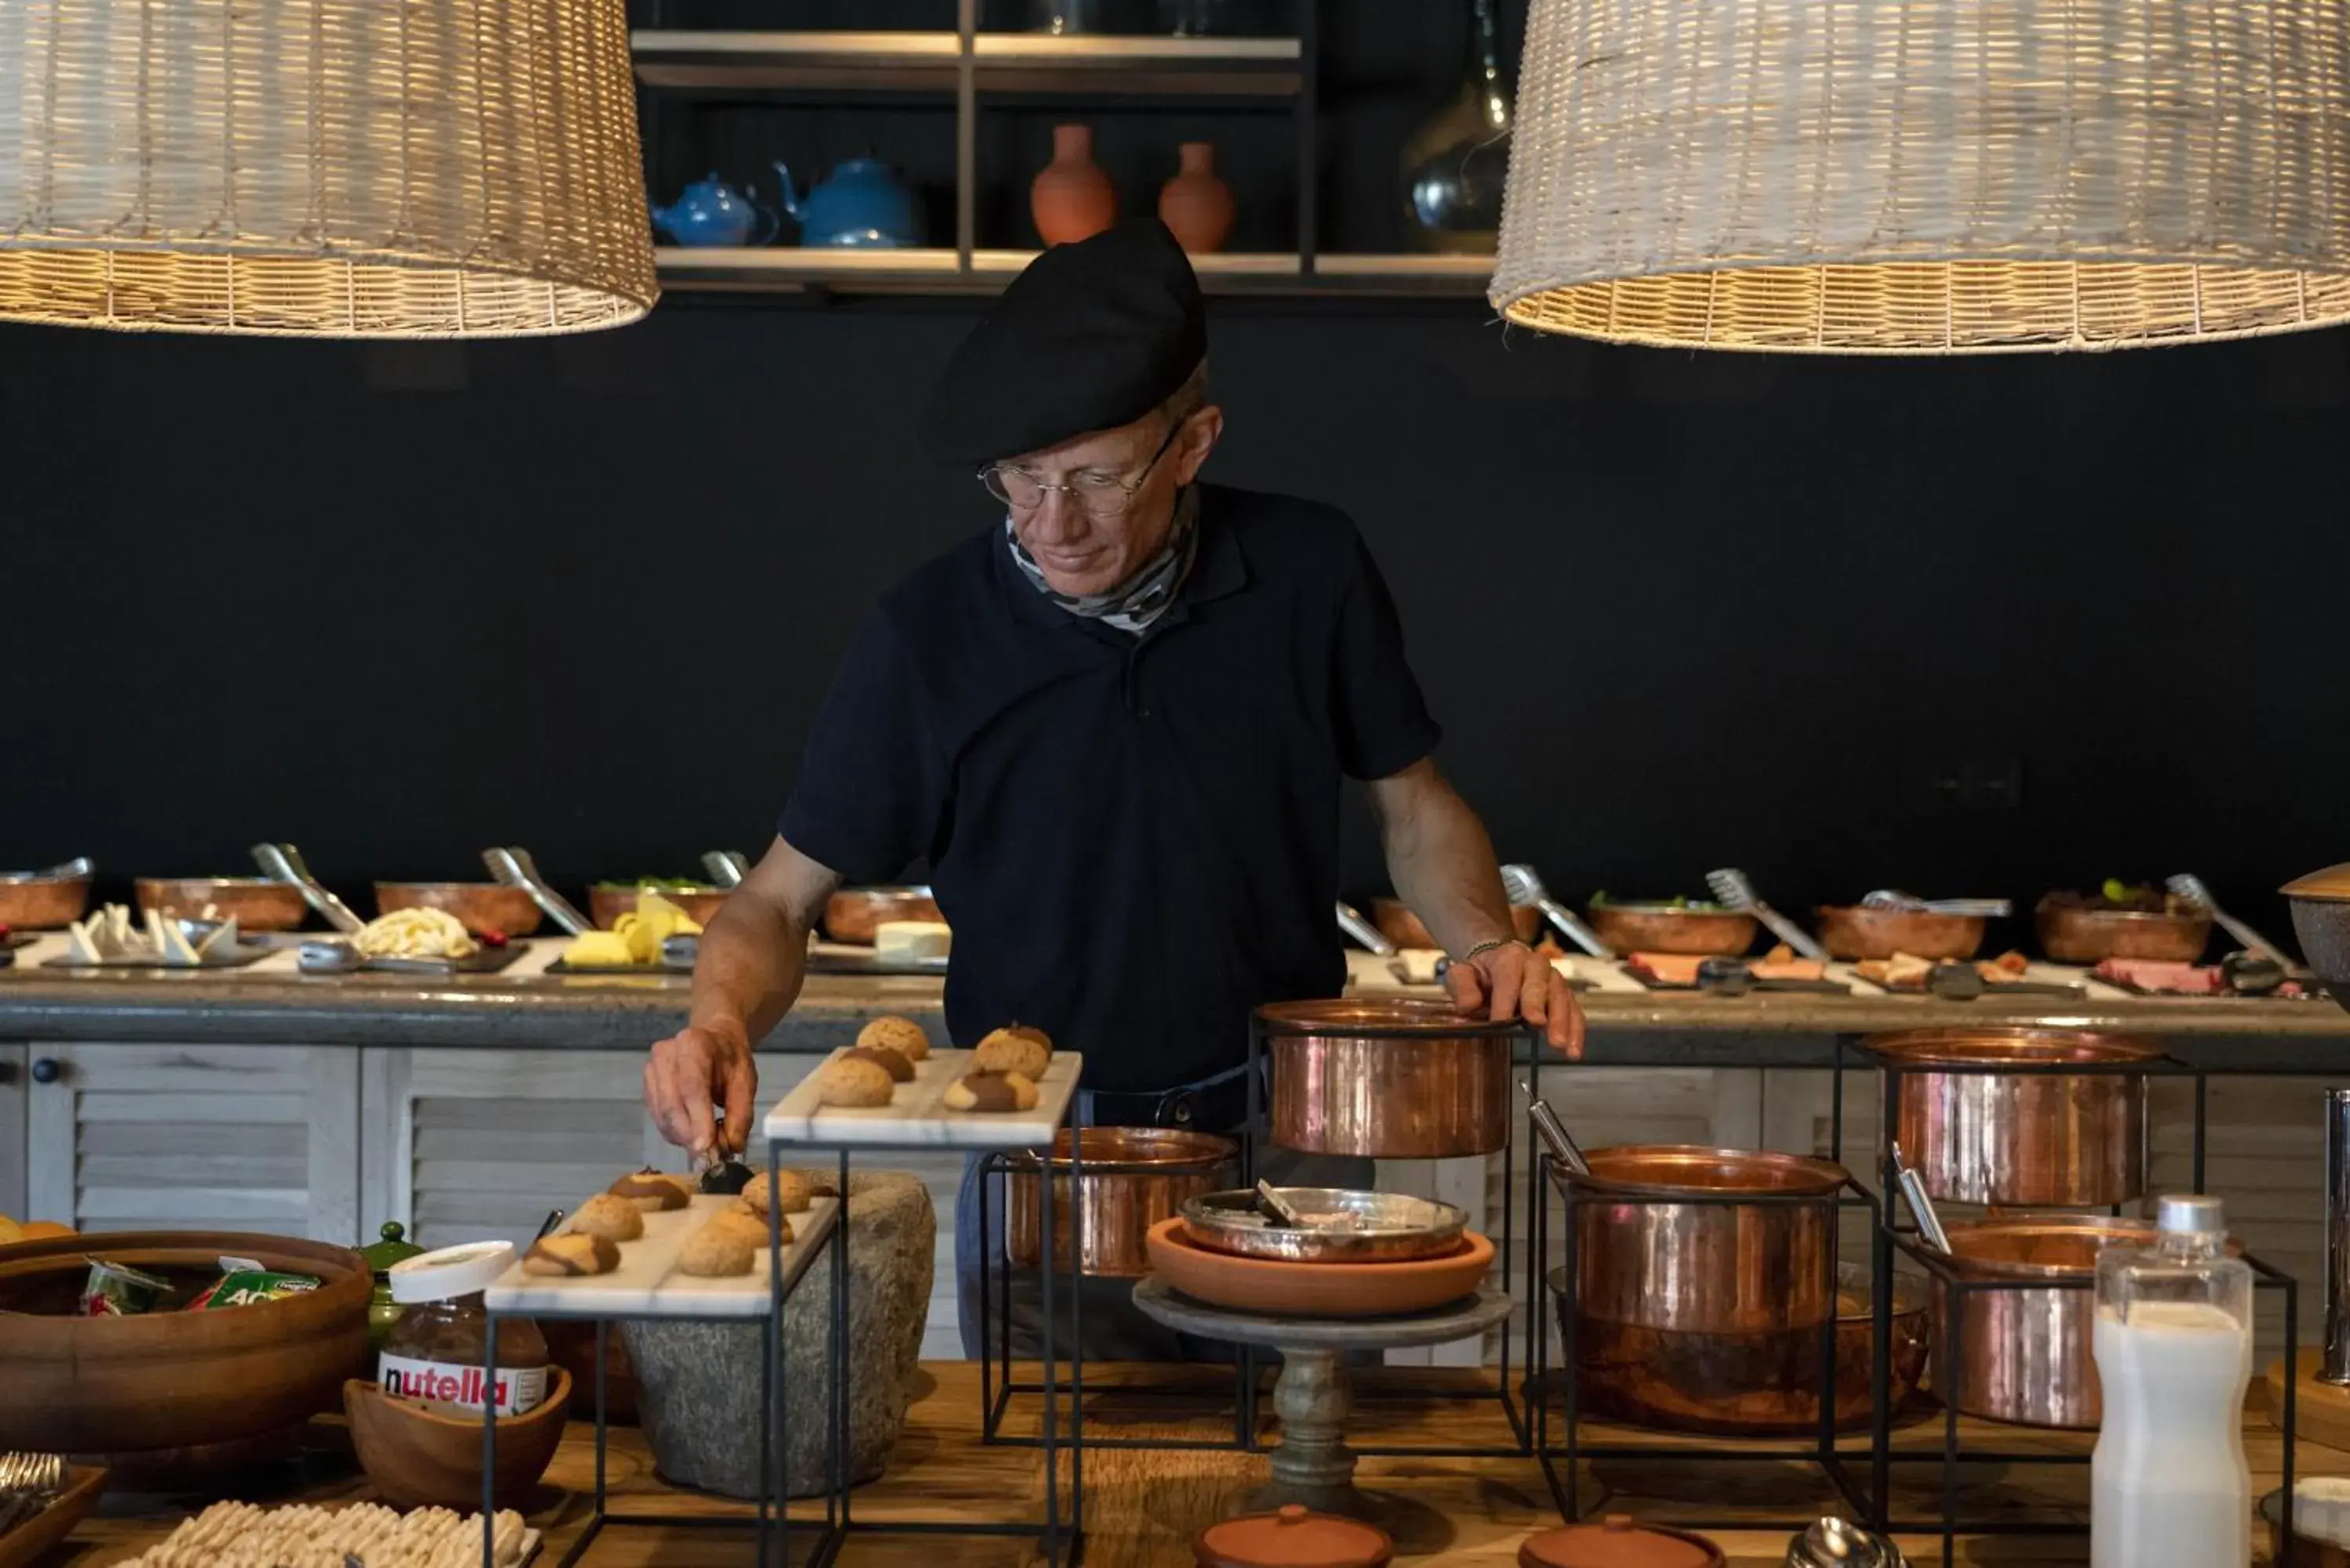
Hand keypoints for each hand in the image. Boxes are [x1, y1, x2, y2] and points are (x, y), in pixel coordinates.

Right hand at [645, 1017, 755, 1160]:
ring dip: (683, 1137)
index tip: (706, 1148)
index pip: (691, 1088)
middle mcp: (665, 1055)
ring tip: (705, 1143)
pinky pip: (657, 1117)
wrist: (714, 1039)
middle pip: (672, 1105)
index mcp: (694, 1045)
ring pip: (663, 1116)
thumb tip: (731, 1148)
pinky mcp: (646, 1085)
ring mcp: (651, 1069)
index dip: (697, 1120)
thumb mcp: (746, 1082)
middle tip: (710, 1156)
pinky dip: (674, 1132)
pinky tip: (691, 1133)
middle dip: (690, 1136)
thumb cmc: (731, 1060)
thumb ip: (740, 1115)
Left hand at [1447, 941, 1585, 1059]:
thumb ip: (1461, 988)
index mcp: (1509, 957)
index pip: (1508, 976)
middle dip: (1538, 1004)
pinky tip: (1574, 1051)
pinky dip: (1576, 1030)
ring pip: (1561, 996)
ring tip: (1559, 1044)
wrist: (1498, 966)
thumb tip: (1467, 1007)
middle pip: (1540, 982)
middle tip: (1537, 1024)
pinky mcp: (1564, 995)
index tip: (1500, 1022)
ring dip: (1562, 1021)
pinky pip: (1575, 1010)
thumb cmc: (1480, 975)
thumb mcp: (1462, 975)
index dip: (1504, 998)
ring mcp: (1553, 980)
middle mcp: (1535, 964)